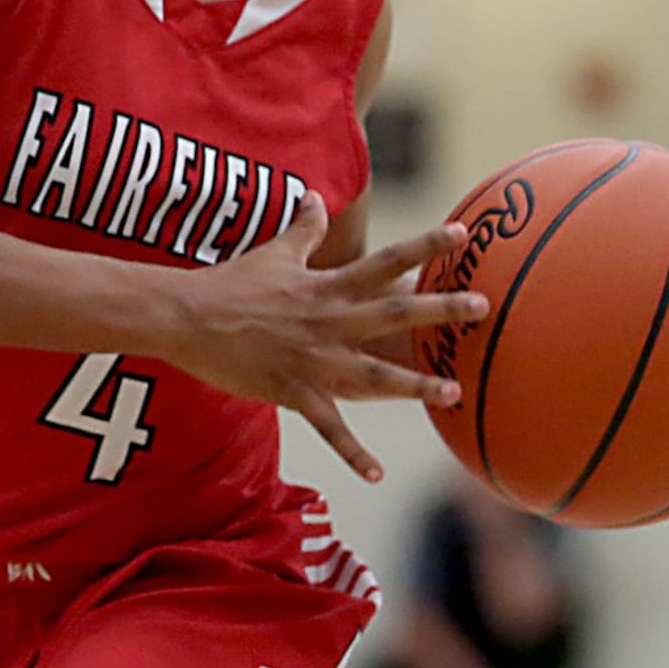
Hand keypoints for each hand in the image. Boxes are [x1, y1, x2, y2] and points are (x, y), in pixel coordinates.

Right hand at [167, 194, 487, 482]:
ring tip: (453, 392)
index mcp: (326, 286)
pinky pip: (328, 427)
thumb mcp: (273, 253)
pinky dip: (352, 452)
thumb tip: (313, 195)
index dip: (425, 246)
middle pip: (393, 314)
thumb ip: (303, 229)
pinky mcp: (292, 390)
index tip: (462, 234)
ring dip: (414, 386)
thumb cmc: (230, 283)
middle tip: (483, 307)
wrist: (186, 316)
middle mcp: (327, 320)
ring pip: (372, 375)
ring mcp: (311, 358)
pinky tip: (376, 472)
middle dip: (440, 310)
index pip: (385, 261)